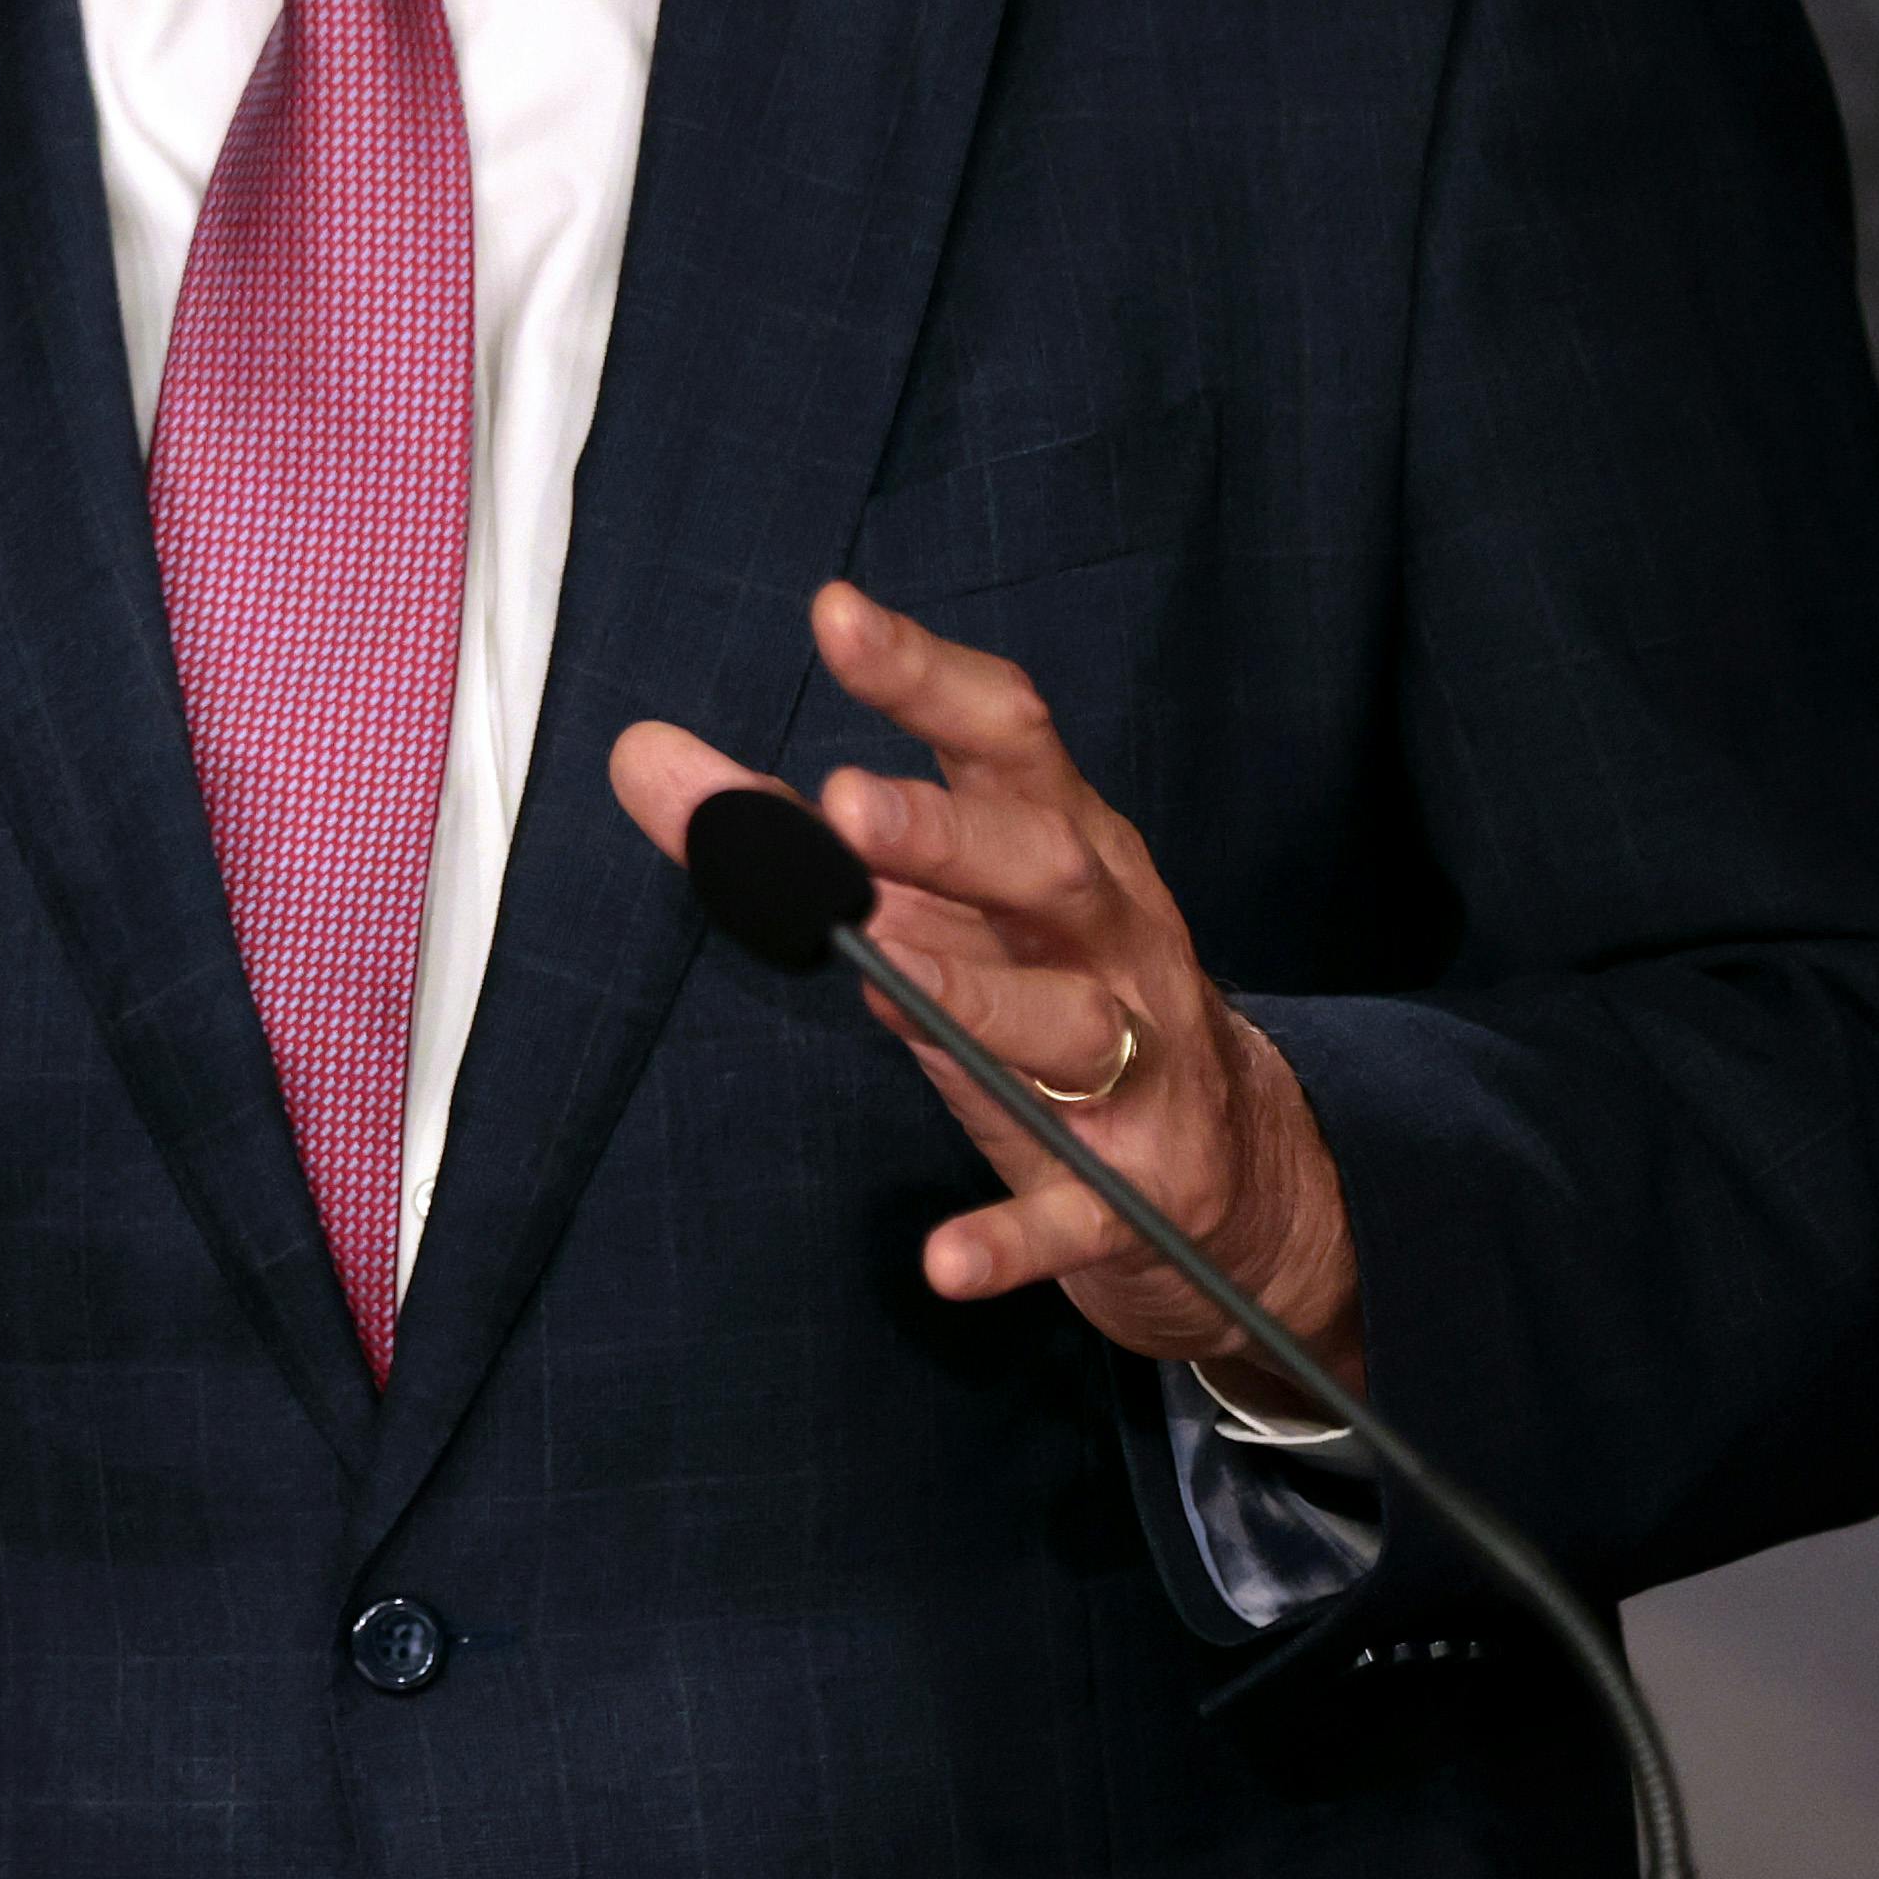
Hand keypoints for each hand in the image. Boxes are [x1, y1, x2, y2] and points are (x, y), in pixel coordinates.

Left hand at [610, 582, 1362, 1409]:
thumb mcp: (942, 903)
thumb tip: (644, 753)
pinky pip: (1074, 1217)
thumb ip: (790, 834)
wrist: (1235, 1173)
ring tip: (884, 973)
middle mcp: (1112, 940)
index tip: (837, 616)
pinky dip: (1013, 1238)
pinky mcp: (1134, 1194)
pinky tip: (942, 1262)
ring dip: (978, 1000)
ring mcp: (1135, 1068)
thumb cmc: (1053, 992)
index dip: (926, 676)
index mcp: (1065, 847)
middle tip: (846, 800)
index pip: (1010, 738)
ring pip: (1071, 1029)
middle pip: (1050, 868)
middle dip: (953, 833)